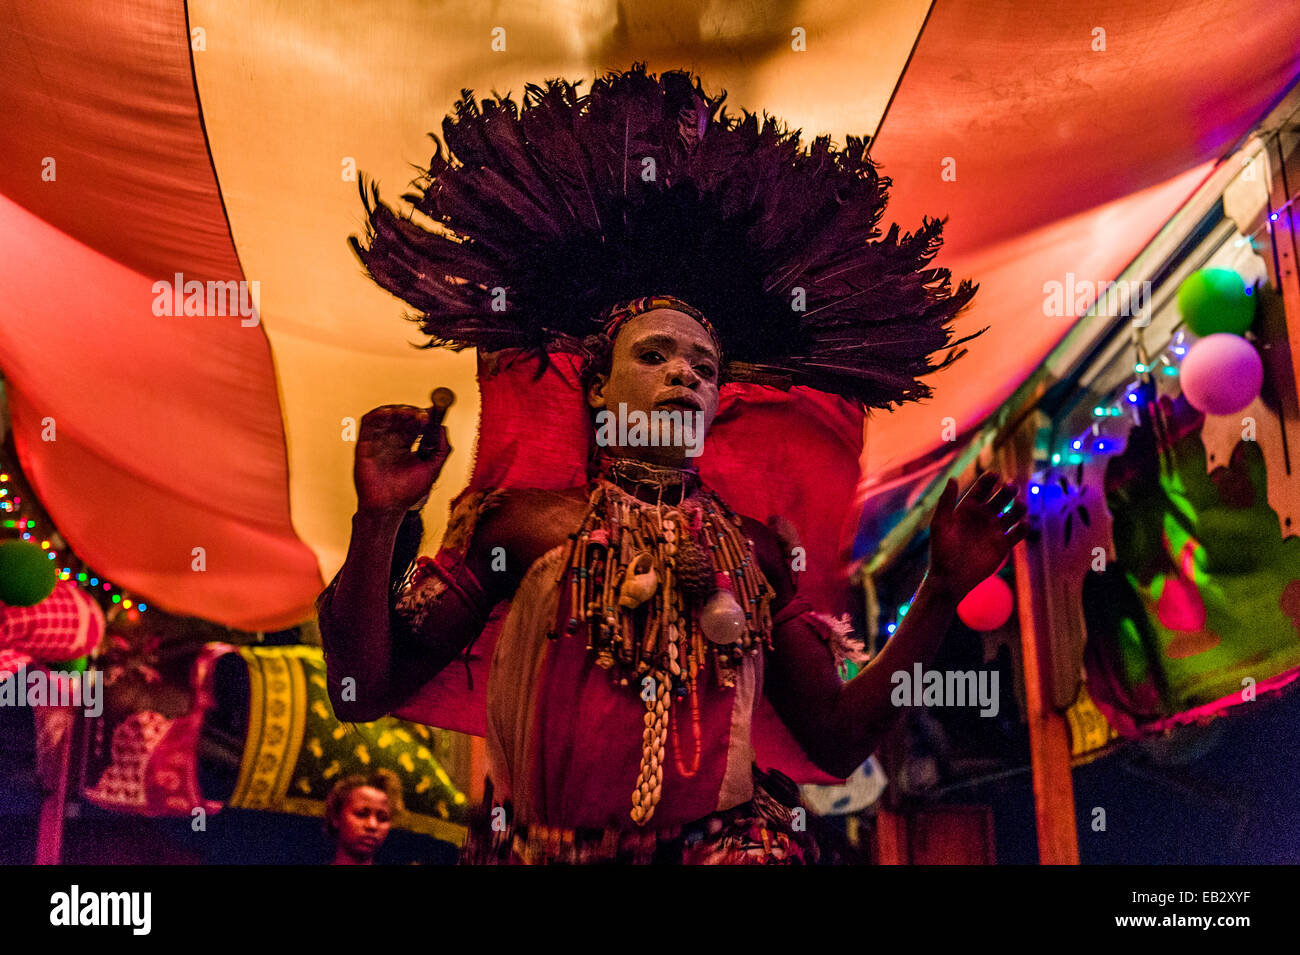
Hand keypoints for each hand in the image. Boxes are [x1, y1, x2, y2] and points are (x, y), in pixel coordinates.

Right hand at [353, 403, 451, 514]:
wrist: (388, 507)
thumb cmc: (408, 492)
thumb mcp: (432, 469)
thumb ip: (441, 449)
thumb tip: (443, 428)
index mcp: (407, 447)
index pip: (415, 425)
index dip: (423, 417)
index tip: (431, 415)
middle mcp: (392, 442)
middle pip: (401, 418)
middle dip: (412, 413)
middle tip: (422, 415)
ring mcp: (378, 442)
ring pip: (386, 417)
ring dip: (398, 410)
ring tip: (409, 414)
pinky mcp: (365, 444)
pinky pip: (368, 423)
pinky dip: (378, 414)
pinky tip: (390, 412)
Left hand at [926, 471, 1028, 600]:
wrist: (950, 577)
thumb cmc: (941, 551)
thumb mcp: (940, 524)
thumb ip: (946, 501)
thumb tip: (952, 478)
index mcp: (967, 508)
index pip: (981, 489)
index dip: (988, 480)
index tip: (994, 474)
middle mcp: (983, 516)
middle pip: (1000, 497)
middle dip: (1007, 490)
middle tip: (1010, 486)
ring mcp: (994, 530)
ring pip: (1012, 513)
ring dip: (1019, 507)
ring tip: (1019, 505)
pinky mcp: (1003, 545)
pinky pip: (1018, 533)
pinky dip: (1024, 527)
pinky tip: (1024, 523)